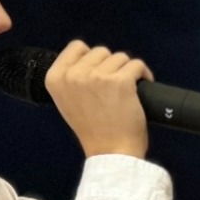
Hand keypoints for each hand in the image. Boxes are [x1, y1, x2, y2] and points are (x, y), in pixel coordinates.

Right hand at [44, 40, 152, 158]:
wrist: (110, 153)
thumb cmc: (93, 131)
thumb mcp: (68, 102)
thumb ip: (72, 80)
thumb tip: (88, 62)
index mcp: (55, 78)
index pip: (76, 47)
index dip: (91, 57)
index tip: (99, 72)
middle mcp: (73, 75)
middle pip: (100, 51)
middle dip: (110, 66)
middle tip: (114, 88)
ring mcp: (97, 77)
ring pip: (120, 57)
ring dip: (127, 71)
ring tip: (127, 91)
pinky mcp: (120, 81)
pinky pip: (137, 65)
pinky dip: (144, 74)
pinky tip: (142, 87)